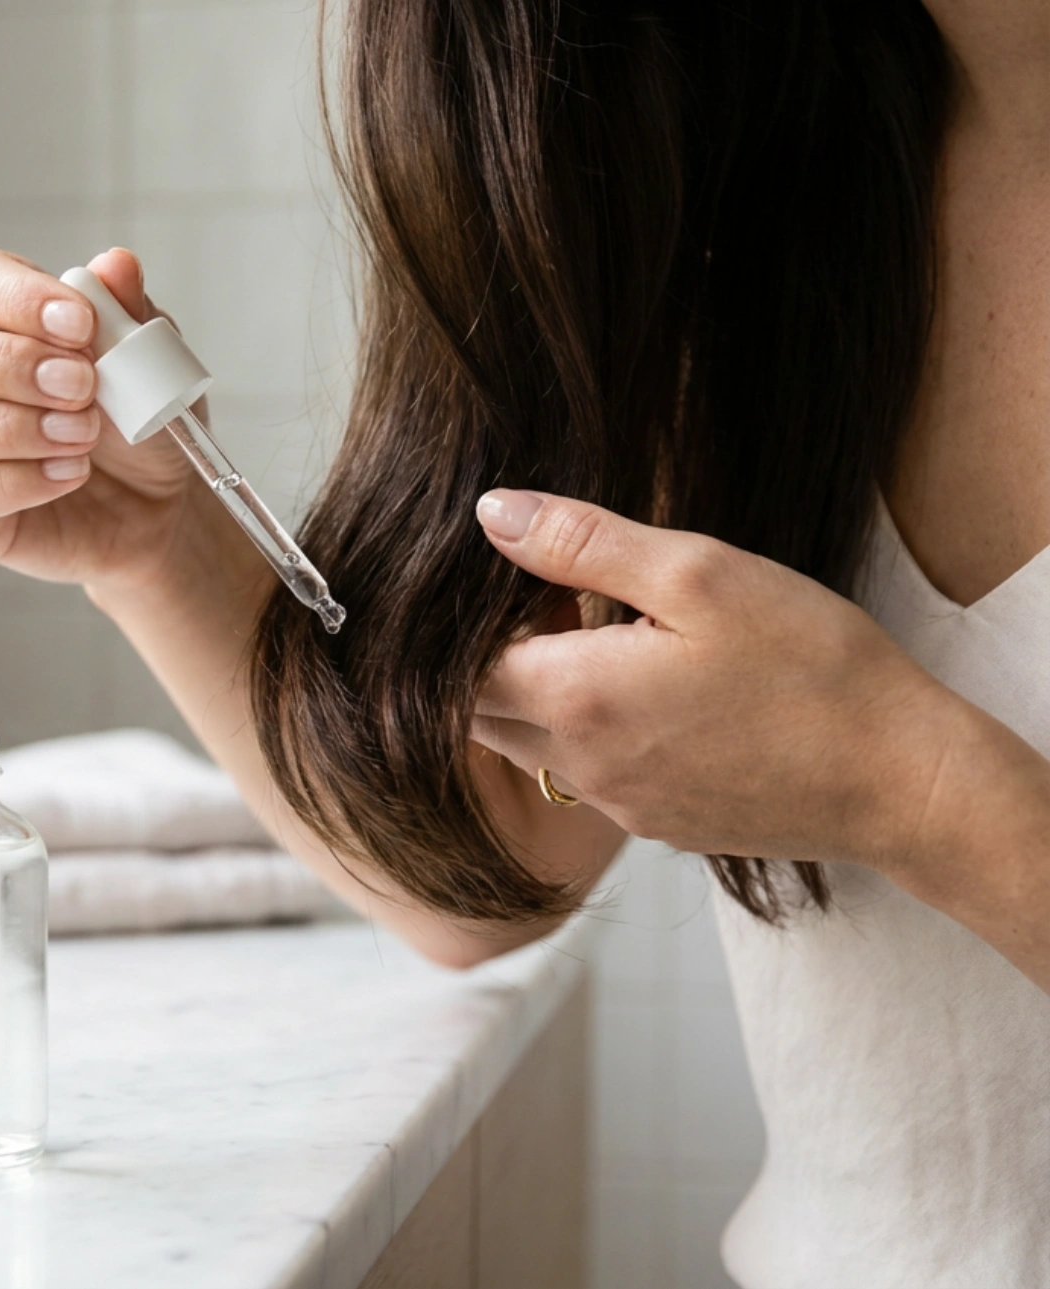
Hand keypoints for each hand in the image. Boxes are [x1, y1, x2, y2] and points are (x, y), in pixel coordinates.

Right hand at [0, 246, 248, 598]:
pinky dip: (21, 482)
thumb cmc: (134, 419)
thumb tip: (116, 265)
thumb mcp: (144, 357)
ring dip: (13, 428)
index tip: (80, 322)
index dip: (15, 297)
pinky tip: (69, 472)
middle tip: (83, 385)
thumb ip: (124, 311)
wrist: (156, 502)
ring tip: (83, 434)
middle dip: (10, 364)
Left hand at [467, 488, 961, 870]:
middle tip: (551, 603)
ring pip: (528, 748)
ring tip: (604, 639)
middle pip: (479, 715)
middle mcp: (580, 765)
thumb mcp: (698, 573)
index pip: (458, 669)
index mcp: (576, 698)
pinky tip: (652, 691)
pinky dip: (587, 734)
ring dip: (537, 697)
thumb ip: (581, 543)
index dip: (468, 621)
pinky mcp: (656, 825)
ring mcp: (618, 805)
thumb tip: (492, 514)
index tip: (515, 580)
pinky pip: (586, 777)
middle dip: (489, 662)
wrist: (901, 780)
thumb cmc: (811, 666)